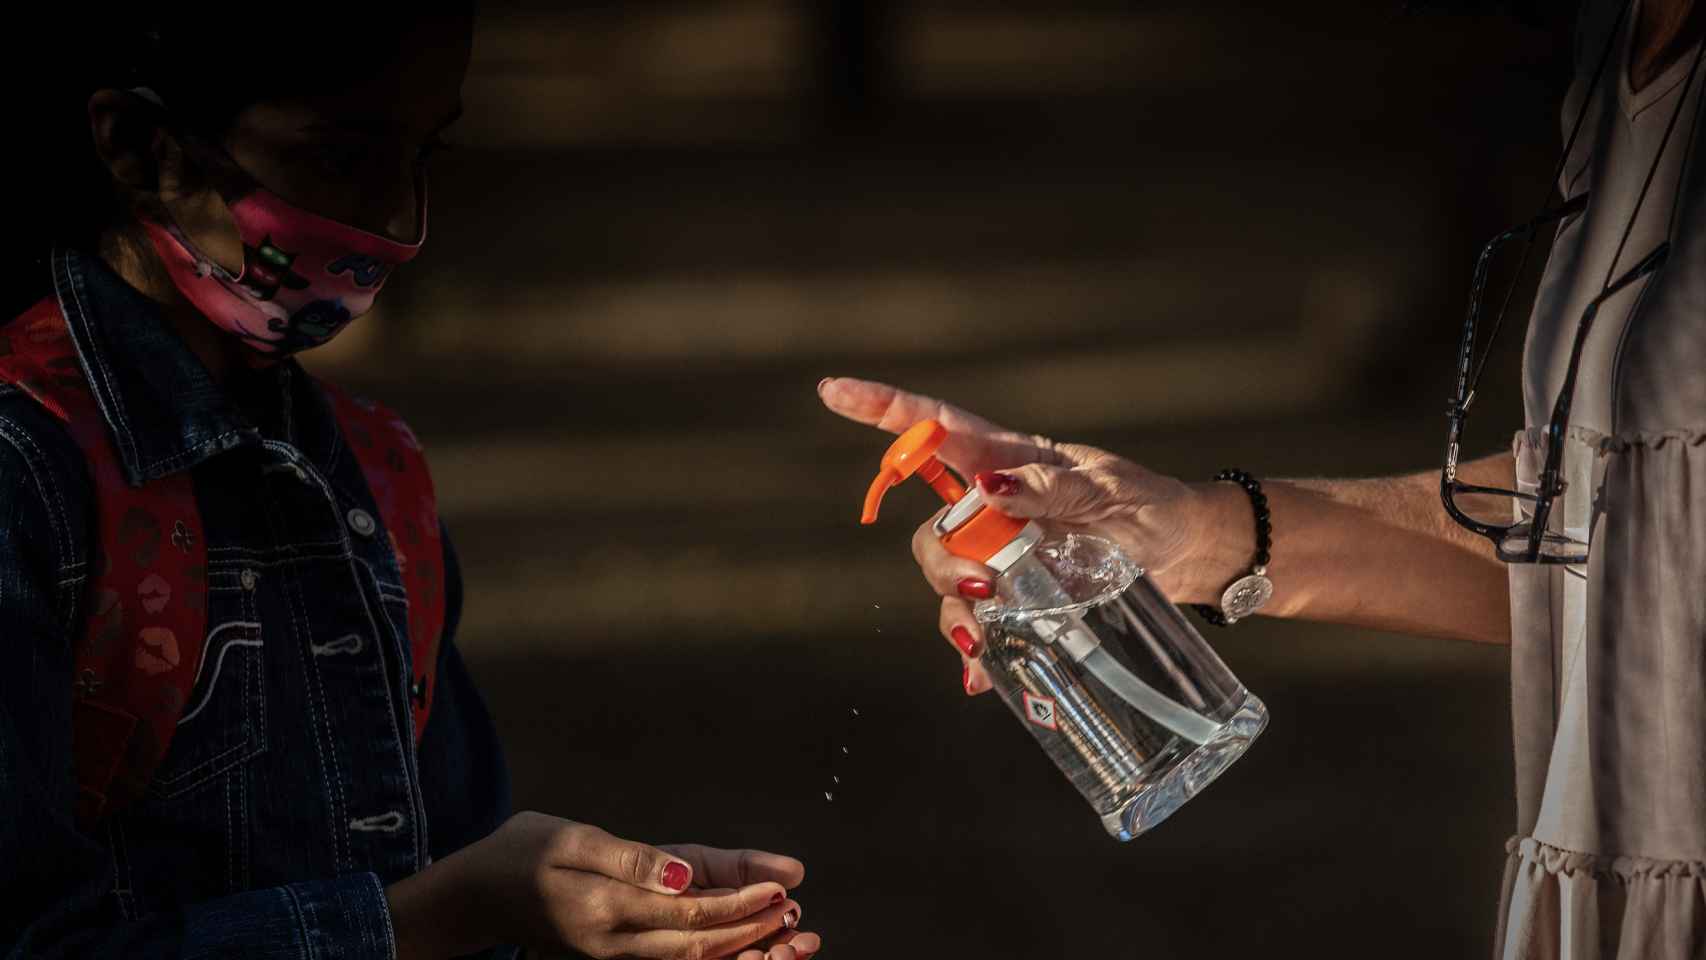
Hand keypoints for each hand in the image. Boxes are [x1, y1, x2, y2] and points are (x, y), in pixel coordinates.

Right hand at [387, 812, 807, 959]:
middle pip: (698, 945)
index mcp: (606, 908)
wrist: (475, 895)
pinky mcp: (613, 955)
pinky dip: (711, 956)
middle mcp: (614, 943)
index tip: (782, 887)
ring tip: (787, 940)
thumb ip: (629, 859)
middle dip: (751, 933)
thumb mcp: (570, 838)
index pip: (689, 911)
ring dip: (739, 952)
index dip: (739, 903)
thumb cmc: (521, 853)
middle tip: (797, 918)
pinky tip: (741, 946)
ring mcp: (613, 955)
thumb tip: (685, 875)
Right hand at [820, 376, 1215, 693]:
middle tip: (983, 587)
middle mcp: (993, 506)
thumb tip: (988, 489)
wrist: (1185, 555)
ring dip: (954, 608)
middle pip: (933, 528)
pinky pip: (977, 623)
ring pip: (947, 579)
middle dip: (941, 560)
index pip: (935, 429)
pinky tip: (981, 673)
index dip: (882, 409)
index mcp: (1009, 460)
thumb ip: (1049, 487)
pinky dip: (975, 650)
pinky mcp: (1019, 595)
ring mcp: (1002, 553)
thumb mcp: (1107, 491)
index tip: (832, 391)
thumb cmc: (1150, 506)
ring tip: (982, 636)